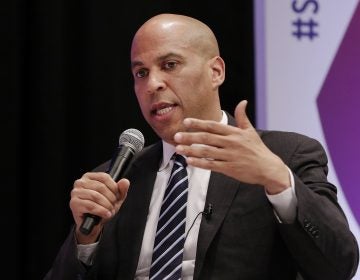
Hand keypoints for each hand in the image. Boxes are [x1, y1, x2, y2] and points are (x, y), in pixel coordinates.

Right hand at [69, 172, 129, 242]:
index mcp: (89, 177)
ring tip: (110, 211)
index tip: (117, 195)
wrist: (93, 224)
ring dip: (106, 205)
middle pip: (101, 187)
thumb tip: (125, 182)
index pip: (104, 177)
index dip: (114, 187)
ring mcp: (75, 193)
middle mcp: (80, 182)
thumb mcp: (115, 197)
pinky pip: (90, 206)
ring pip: (96, 196)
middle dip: (111, 198)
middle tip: (113, 205)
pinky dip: (101, 211)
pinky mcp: (74, 203)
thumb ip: (121, 189)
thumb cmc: (103, 207)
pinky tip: (106, 214)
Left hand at [174, 100, 289, 193]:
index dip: (199, 123)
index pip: (213, 126)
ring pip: (207, 152)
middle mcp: (231, 143)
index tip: (186, 122)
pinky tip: (189, 160)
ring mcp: (230, 156)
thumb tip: (243, 101)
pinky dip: (200, 163)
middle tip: (176, 136)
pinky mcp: (229, 168)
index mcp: (235, 133)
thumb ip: (243, 117)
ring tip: (178, 149)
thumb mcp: (251, 131)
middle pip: (207, 138)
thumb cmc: (258, 149)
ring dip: (191, 150)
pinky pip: (211, 165)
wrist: (268, 168)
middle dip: (190, 137)